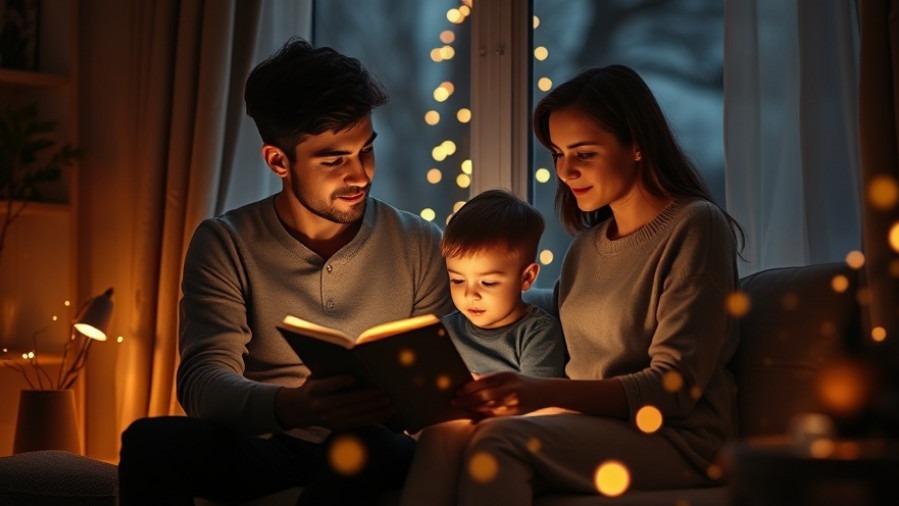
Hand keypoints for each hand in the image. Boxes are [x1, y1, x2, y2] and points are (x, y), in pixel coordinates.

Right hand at [275, 375, 395, 430]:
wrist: (299, 410)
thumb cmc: (313, 387)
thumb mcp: (315, 377)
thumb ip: (331, 373)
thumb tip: (356, 361)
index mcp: (313, 390)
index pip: (326, 386)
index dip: (339, 382)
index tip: (354, 377)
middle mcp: (320, 406)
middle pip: (346, 402)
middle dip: (367, 398)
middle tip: (384, 392)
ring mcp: (329, 419)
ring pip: (356, 414)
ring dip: (375, 410)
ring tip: (390, 404)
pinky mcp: (338, 427)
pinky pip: (359, 423)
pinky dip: (375, 418)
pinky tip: (387, 413)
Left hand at [452, 371, 545, 416]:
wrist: (545, 392)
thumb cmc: (522, 383)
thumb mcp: (508, 375)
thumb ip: (490, 378)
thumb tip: (470, 379)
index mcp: (507, 376)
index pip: (484, 382)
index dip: (469, 387)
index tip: (457, 391)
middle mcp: (510, 389)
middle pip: (485, 395)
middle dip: (467, 399)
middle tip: (453, 402)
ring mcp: (514, 402)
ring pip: (488, 407)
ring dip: (472, 409)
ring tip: (460, 409)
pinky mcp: (516, 413)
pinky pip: (496, 416)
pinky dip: (483, 417)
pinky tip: (473, 418)